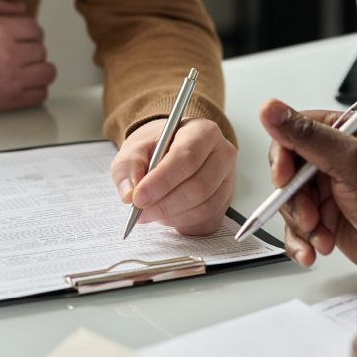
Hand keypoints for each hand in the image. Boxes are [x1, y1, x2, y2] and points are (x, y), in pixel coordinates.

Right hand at [0, 0, 56, 113]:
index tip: (19, 38)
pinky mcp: (12, 100)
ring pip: (48, 72)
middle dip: (31, 50)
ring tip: (25, 69)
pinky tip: (24, 85)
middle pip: (42, 49)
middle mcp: (10, 54)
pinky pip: (41, 94)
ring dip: (39, 69)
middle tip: (16, 54)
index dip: (29, 32)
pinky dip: (37, 90)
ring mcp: (13, 79)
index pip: (35, 28)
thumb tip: (22, 7)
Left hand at [110, 118, 236, 234]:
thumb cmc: (157, 146)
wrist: (171, 149)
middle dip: (165, 204)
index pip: (187, 159)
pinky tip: (168, 215)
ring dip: (173, 216)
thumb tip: (129, 193)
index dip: (161, 182)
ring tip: (152, 212)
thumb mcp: (135, 148)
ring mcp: (228, 180)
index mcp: (203, 132)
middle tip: (140, 211)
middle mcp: (222, 155)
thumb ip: (128, 167)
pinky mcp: (226, 201)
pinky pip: (208, 220)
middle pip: (199, 187)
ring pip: (205, 207)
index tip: (139, 197)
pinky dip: (184, 223)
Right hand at [259, 99, 356, 276]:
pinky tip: (314, 249)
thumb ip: (308, 137)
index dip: (283, 157)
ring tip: (321, 236)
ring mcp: (330, 189)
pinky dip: (302, 240)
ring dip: (301, 225)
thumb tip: (271, 109)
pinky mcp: (327, 217)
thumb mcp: (352, 163)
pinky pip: (298, 227)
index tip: (284, 178)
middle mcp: (336, 159)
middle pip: (288, 172)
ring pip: (290, 203)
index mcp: (345, 132)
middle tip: (310, 215)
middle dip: (294, 199)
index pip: (294, 132)